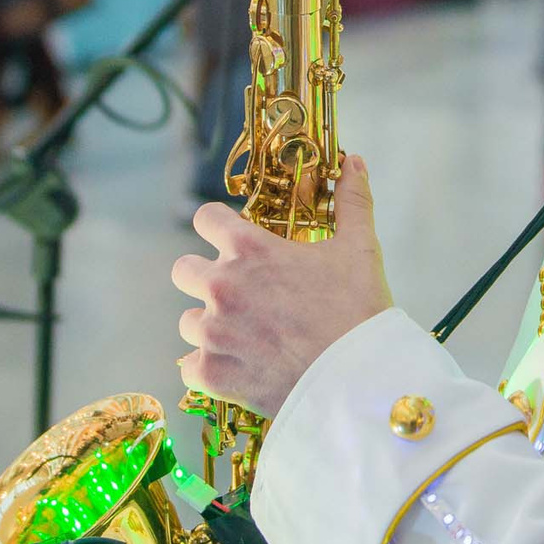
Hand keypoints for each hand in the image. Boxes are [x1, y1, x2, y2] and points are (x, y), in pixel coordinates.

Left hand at [171, 155, 392, 418]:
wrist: (357, 381)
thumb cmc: (359, 312)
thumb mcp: (360, 249)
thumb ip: (352, 201)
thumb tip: (354, 162)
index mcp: (250, 250)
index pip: (204, 218)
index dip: (217, 227)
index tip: (232, 240)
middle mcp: (223, 285)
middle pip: (183, 270)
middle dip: (205, 278)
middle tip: (238, 294)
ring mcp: (214, 331)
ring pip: (187, 321)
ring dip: (210, 326)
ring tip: (244, 336)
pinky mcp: (213, 373)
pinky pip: (188, 367)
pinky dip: (208, 368)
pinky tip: (235, 368)